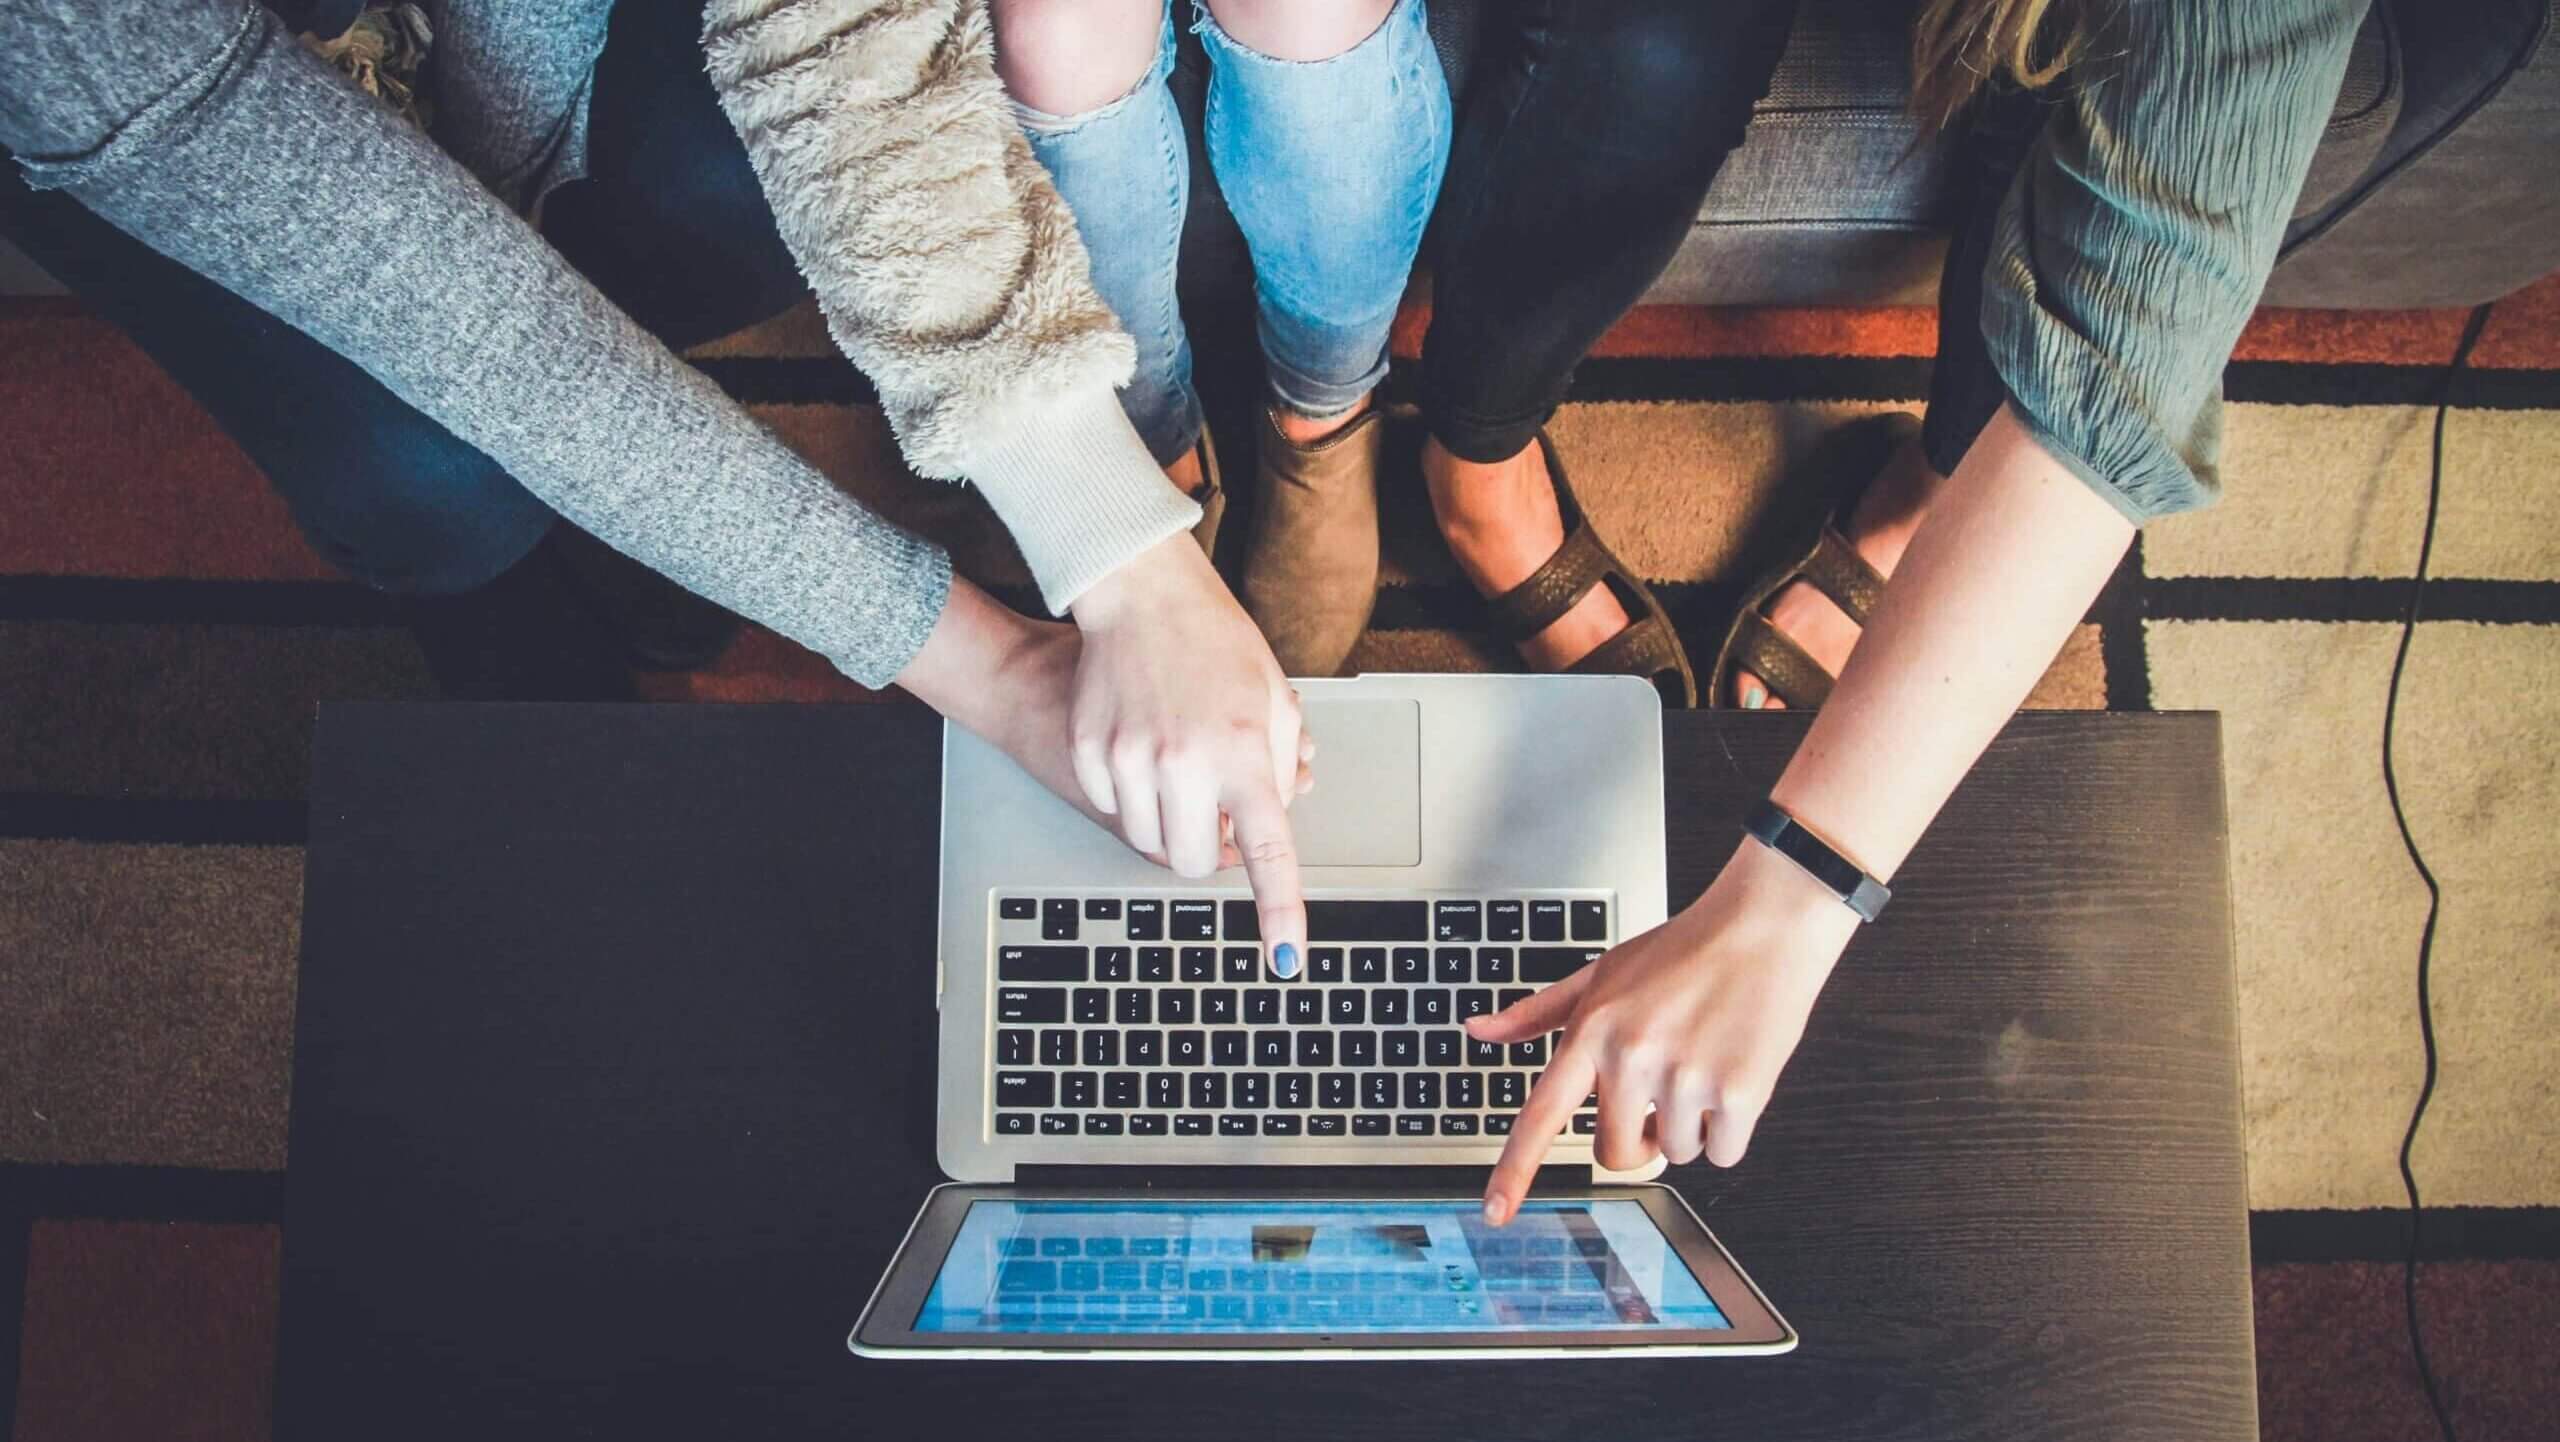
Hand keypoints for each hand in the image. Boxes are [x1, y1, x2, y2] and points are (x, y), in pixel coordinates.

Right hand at [1068, 535, 1311, 971]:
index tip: (1286, 958)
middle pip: (1192, 862)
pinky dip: (1130, 795)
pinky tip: (1141, 746)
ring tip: (1179, 767)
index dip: (1279, 912)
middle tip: (1214, 810)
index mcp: (1244, 753)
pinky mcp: (1089, 752)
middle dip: (1206, 850)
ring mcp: (1130, 759)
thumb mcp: (1274, 700)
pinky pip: (1112, 809)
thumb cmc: (1215, 641)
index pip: (1269, 852)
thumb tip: (1276, 818)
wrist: (1141, 594)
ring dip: (1168, 823)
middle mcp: (1185, 763)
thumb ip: (1282, 768)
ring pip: (1148, 842)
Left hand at [1466, 838, 1860, 1223]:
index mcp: (1593, 1031)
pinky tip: (1732, 1075)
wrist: (1763, 927)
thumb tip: (1479, 1031)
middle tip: (1659, 1096)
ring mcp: (1686, 1078)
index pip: (1542, 1115)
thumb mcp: (1600, 972)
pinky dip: (1730, 1130)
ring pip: (1675, 1153)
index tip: (1495, 1212)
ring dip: (1690, 1126)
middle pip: (1615, 1154)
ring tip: (1702, 1065)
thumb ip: (1538, 1012)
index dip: (1515, 1170)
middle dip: (1638, 1138)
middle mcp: (1633, 1057)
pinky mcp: (1739, 1093)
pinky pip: (1723, 1153)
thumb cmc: (1683, 950)